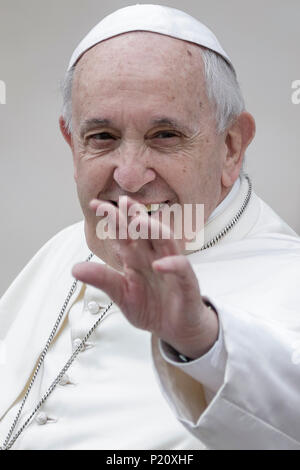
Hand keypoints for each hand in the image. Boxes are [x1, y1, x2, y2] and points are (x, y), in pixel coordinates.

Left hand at [72, 197, 218, 358]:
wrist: (176, 329)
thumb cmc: (151, 308)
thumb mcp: (121, 295)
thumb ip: (103, 279)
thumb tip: (74, 268)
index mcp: (135, 258)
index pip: (122, 233)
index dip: (111, 219)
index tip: (94, 204)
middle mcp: (153, 256)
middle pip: (145, 230)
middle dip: (133, 214)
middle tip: (121, 200)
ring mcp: (171, 266)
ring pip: (165, 241)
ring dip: (154, 230)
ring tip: (139, 221)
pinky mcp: (186, 282)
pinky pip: (181, 268)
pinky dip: (171, 265)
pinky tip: (158, 264)